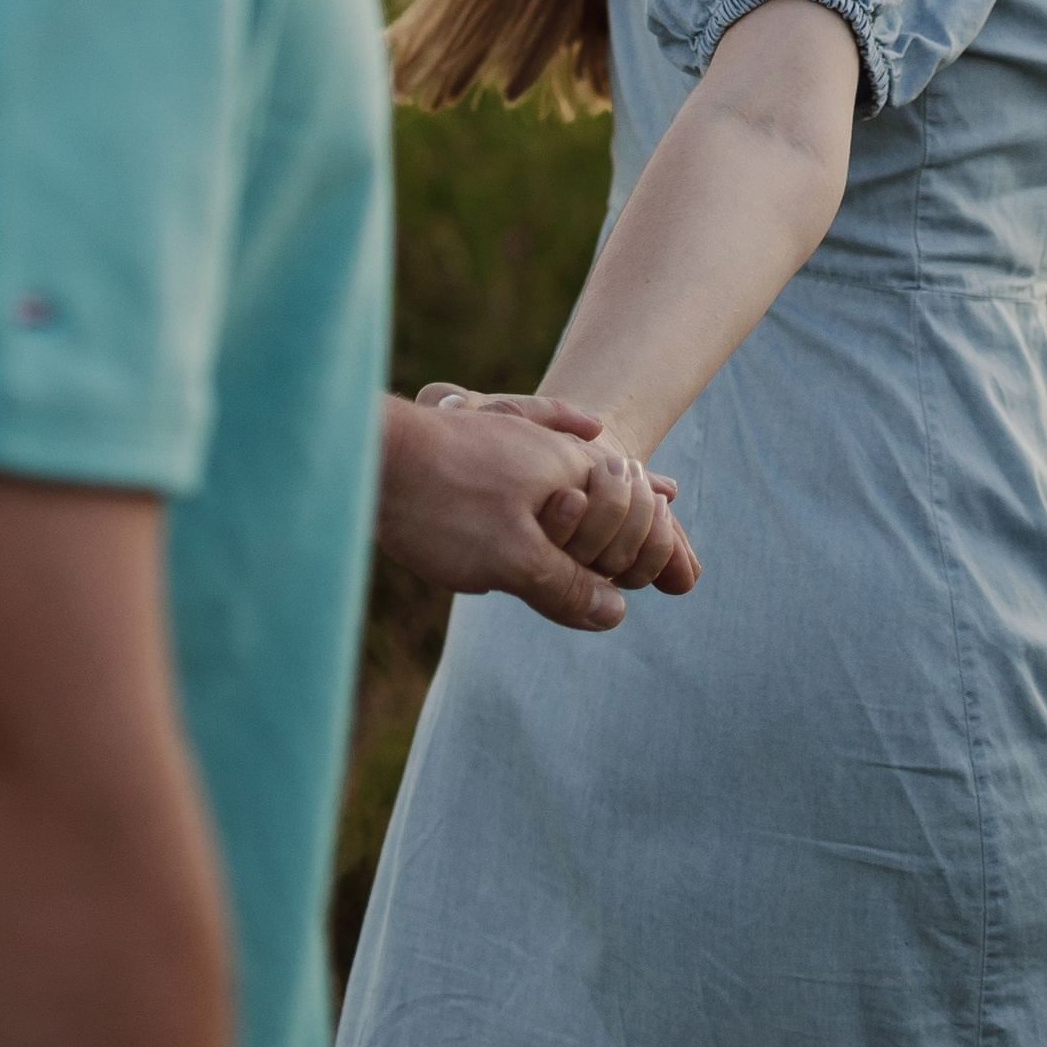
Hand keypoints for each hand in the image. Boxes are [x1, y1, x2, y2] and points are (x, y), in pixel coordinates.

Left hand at [375, 391, 695, 627]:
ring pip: (574, 459)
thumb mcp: (512, 559)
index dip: (658, 538)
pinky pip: (535, 435)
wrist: (363, 451)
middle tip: (674, 501)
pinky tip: (562, 439)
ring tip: (635, 481)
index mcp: (567, 470)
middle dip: (642, 497)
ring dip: (605, 477)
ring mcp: (509, 440)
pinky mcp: (473, 442)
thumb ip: (567, 584)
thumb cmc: (440, 505)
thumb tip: (617, 612)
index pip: (630, 504)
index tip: (682, 570)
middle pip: (608, 476)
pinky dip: (560, 436)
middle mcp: (546, 447)